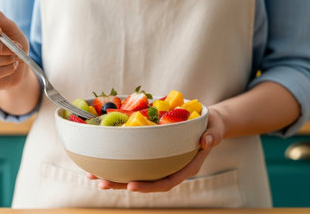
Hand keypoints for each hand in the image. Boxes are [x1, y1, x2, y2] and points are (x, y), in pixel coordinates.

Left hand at [87, 107, 225, 192]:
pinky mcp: (153, 154)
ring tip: (93, 175)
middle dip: (122, 184)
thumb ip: (213, 136)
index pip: (166, 181)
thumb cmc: (211, 127)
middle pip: (146, 181)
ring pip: (137, 173)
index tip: (131, 185)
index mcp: (185, 167)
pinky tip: (101, 159)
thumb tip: (206, 142)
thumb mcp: (215, 129)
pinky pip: (135, 160)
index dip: (149, 186)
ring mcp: (160, 162)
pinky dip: (119, 161)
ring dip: (115, 176)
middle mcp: (170, 168)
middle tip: (102, 183)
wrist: (207, 124)